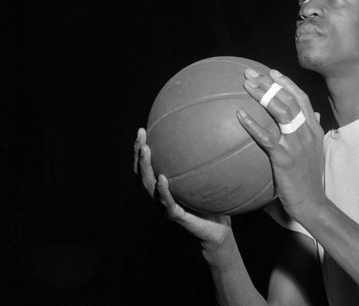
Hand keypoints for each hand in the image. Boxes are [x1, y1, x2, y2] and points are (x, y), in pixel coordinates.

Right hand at [133, 128, 230, 246]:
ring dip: (146, 167)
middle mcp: (161, 194)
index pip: (150, 164)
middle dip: (139, 151)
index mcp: (166, 185)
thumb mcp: (213, 179)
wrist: (218, 230)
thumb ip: (210, 161)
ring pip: (149, 185)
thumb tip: (219, 134)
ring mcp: (165, 205)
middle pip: (143, 171)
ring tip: (146, 150)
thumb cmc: (215, 203)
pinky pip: (166, 202)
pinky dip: (162, 190)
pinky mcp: (175, 215)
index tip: (143, 129)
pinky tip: (162, 178)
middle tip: (141, 133)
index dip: (143, 147)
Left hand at [237, 69, 327, 220]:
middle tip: (250, 73)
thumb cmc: (308, 182)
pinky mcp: (286, 157)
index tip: (271, 72)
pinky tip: (239, 115)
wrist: (313, 204)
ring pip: (281, 111)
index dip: (286, 83)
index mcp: (313, 130)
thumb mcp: (313, 154)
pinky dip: (253, 124)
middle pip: (289, 99)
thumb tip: (310, 119)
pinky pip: (267, 137)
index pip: (301, 99)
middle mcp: (307, 132)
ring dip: (263, 95)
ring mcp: (297, 144)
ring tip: (246, 85)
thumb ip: (309, 135)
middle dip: (269, 83)